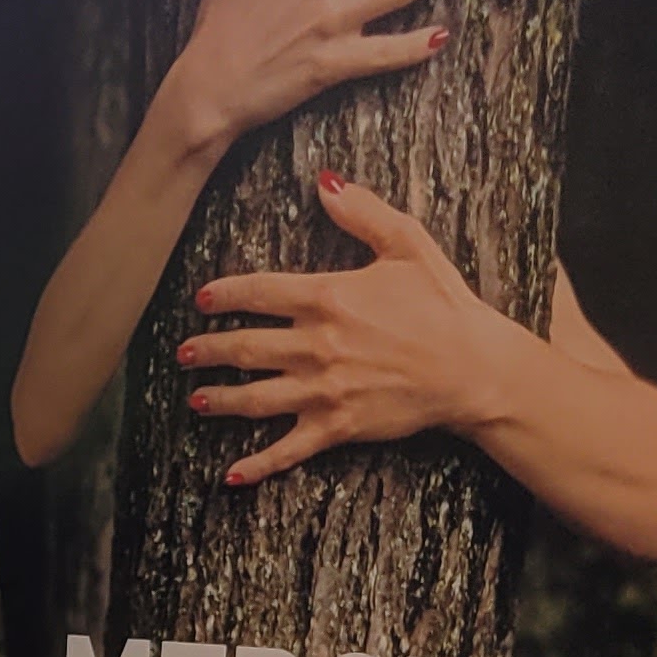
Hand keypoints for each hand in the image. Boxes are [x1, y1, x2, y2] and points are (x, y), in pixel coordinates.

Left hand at [181, 175, 519, 486]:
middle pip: (243, 348)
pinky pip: (287, 449)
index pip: (258, 292)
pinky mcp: (337, 427)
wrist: (474, 368)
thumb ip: (363, 212)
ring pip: (253, 398)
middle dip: (206, 351)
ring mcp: (323, 390)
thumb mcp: (408, 245)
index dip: (224, 295)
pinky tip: (231, 474)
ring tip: (195, 400)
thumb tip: (325, 181)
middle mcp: (316, 345)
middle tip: (183, 353)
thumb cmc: (444, 305)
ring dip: (219, 401)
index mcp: (328, 298)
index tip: (202, 300)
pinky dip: (257, 465)